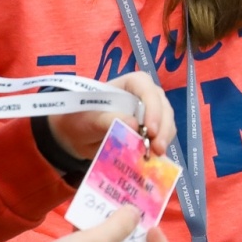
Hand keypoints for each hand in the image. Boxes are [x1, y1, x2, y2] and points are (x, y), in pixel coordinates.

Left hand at [48, 71, 176, 158]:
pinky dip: (161, 145)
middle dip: (163, 125)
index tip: (150, 130)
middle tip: (157, 147)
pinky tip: (156, 157)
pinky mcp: (150, 129)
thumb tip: (134, 125)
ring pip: (166, 120)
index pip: (146, 87)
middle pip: (162, 104)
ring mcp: (149, 112)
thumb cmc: (79, 119)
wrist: (74, 136)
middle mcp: (143, 95)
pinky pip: (162, 134)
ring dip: (165, 137)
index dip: (152, 106)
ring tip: (157, 154)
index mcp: (128, 84)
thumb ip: (109, 120)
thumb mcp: (90, 119)